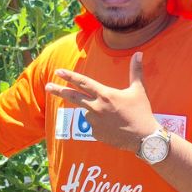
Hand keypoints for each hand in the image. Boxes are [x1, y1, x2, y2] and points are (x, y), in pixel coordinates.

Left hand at [44, 52, 158, 151]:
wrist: (144, 138)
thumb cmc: (141, 112)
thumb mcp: (138, 90)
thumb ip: (136, 71)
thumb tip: (139, 53)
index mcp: (105, 94)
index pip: (83, 82)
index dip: (70, 76)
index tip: (58, 71)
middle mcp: (96, 107)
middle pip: (73, 96)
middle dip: (59, 90)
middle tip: (47, 86)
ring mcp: (94, 122)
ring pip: (89, 112)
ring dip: (97, 112)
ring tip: (116, 118)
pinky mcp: (96, 134)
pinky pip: (94, 126)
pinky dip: (101, 125)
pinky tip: (115, 127)